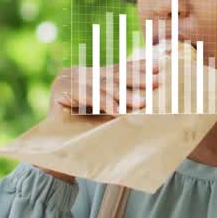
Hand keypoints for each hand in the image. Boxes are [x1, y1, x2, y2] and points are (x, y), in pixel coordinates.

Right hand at [36, 61, 159, 180]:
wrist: (58, 151)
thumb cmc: (87, 132)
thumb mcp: (109, 111)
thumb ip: (122, 98)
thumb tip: (152, 88)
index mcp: (89, 72)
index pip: (117, 68)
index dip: (138, 67)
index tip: (158, 66)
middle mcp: (77, 72)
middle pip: (112, 75)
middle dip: (136, 78)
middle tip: (156, 82)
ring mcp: (66, 78)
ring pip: (101, 86)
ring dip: (123, 95)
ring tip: (141, 102)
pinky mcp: (59, 90)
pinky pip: (87, 96)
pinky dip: (104, 103)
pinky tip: (118, 111)